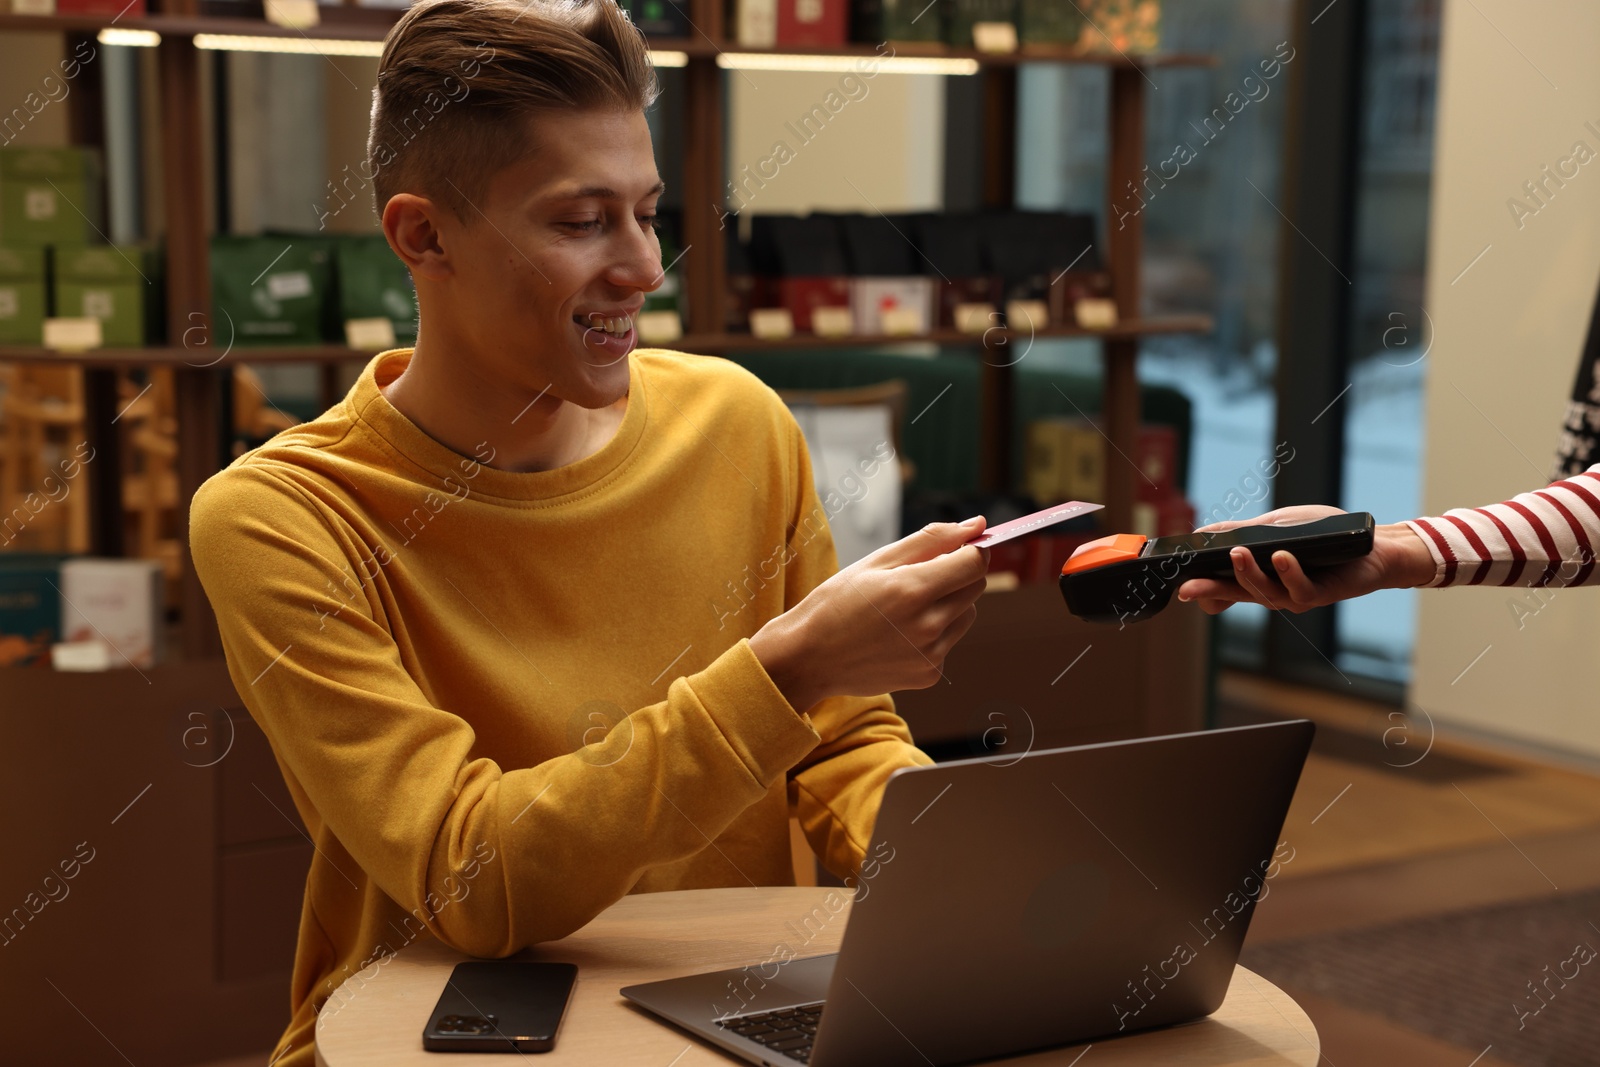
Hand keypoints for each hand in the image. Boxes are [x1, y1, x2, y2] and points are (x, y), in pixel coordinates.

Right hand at [750, 518, 991, 710]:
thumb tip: (977, 525)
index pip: (974, 562)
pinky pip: (949, 642)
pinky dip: (935, 633)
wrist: (808, 657)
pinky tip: (900, 634)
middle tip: (920, 575)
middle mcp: (927, 625)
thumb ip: (931, 540)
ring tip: (905, 608)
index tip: (960, 547)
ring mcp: (930, 654)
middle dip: (958, 574)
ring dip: (949, 604)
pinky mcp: (929, 674)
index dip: (972, 549)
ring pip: (966, 615)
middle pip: (975, 587)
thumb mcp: (877, 561)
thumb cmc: (837, 602)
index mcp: (912, 590)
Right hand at [1174, 505, 1435, 614]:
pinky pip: (1300, 589)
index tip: (1182, 588)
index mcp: (1259, 576)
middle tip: (1189, 587)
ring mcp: (1294, 596)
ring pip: (1265, 593)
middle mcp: (1273, 591)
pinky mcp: (1320, 594)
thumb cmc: (1323, 535)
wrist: (1371, 544)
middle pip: (1236, 594)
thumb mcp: (1275, 526)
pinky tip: (1280, 558)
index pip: (1224, 588)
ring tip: (1236, 554)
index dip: (1203, 592)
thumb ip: (1242, 531)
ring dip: (1249, 574)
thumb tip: (1202, 532)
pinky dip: (1288, 573)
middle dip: (1211, 592)